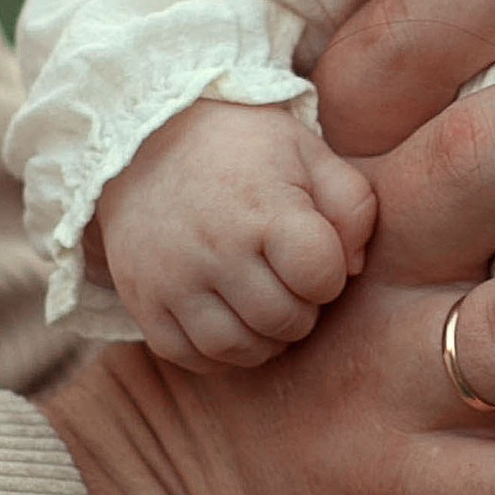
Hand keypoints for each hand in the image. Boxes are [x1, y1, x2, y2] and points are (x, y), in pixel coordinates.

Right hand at [94, 98, 377, 367]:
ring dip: (263, 338)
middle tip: (289, 284)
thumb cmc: (243, 149)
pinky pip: (188, 354)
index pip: (320, 276)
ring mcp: (172, 277)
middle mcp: (214, 247)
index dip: (329, 275)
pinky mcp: (141, 298)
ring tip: (263, 306)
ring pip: (236, 347)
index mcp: (263, 208)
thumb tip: (354, 270)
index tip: (313, 256)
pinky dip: (217, 351)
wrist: (146, 139)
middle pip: (282, 319)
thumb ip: (351, 206)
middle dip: (300, 309)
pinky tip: (228, 318)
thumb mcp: (309, 152)